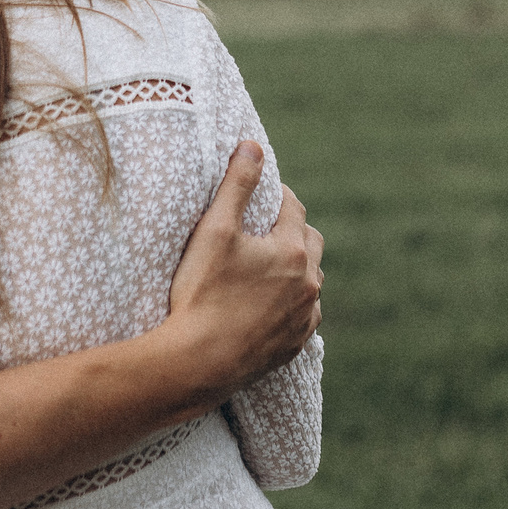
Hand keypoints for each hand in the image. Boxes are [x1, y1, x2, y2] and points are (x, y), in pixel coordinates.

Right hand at [162, 141, 323, 403]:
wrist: (196, 363)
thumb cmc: (202, 294)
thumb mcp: (215, 230)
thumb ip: (237, 185)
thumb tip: (253, 145)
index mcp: (292, 251)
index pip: (293, 207)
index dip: (275, 197)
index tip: (259, 197)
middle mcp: (308, 285)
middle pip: (310, 243)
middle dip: (292, 232)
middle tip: (263, 231)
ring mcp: (303, 319)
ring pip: (311, 283)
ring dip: (296, 271)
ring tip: (267, 269)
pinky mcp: (293, 347)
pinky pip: (304, 317)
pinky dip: (292, 306)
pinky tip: (271, 307)